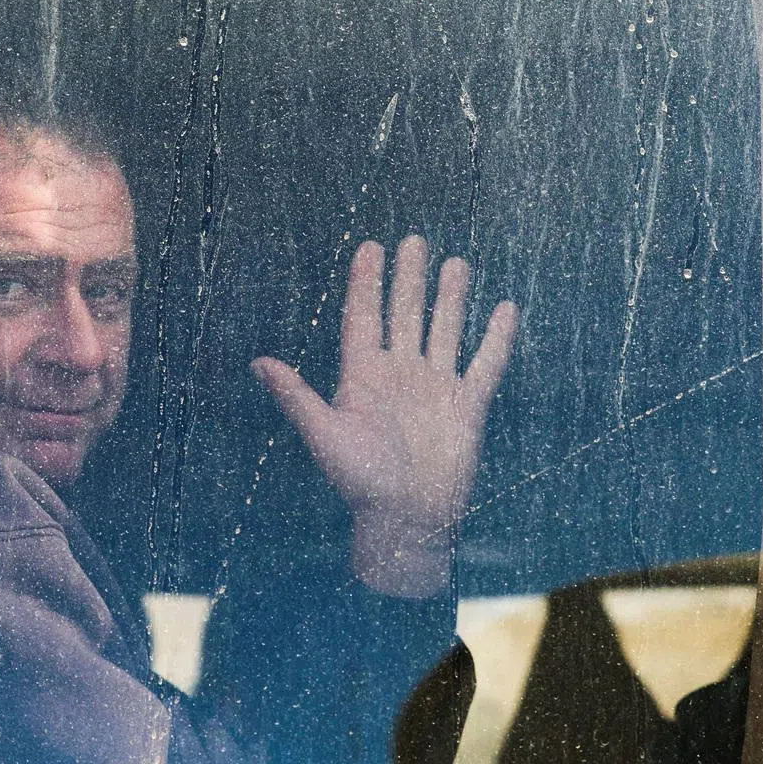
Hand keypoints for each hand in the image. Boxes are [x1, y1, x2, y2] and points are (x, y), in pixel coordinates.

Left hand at [251, 236, 517, 595]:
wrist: (407, 522)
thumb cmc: (360, 484)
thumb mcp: (325, 435)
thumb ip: (295, 397)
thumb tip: (258, 362)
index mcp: (363, 377)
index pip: (364, 318)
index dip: (366, 283)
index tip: (370, 246)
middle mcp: (399, 375)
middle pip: (404, 315)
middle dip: (408, 279)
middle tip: (414, 240)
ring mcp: (435, 389)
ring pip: (444, 331)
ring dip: (450, 298)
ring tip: (455, 263)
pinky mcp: (467, 407)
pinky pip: (486, 365)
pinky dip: (495, 338)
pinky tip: (504, 309)